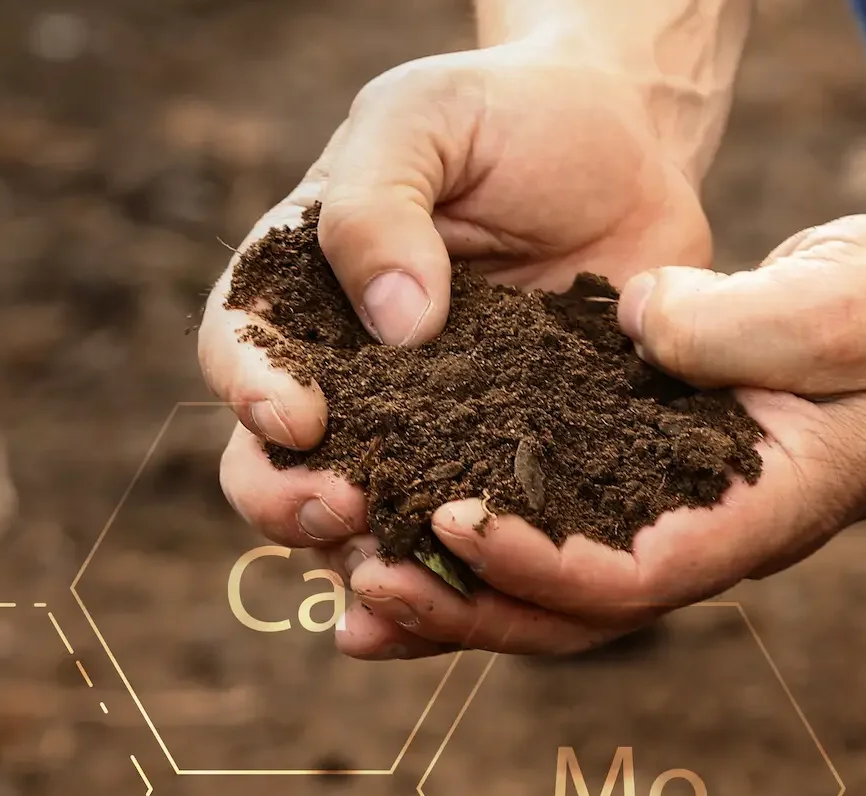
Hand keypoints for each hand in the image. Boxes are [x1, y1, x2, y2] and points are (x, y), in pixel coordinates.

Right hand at [199, 37, 722, 656]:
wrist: (627, 151)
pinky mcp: (495, 476)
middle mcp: (338, 382)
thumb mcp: (425, 118)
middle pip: (269, 468)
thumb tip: (394, 323)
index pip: (239, 351)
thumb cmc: (504, 119)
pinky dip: (463, 587)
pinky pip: (463, 548)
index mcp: (294, 294)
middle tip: (342, 507)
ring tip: (402, 581)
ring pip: (355, 531)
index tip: (297, 417)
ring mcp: (414, 440)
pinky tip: (478, 607)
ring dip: (366, 566)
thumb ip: (381, 204)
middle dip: (289, 503)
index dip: (252, 393)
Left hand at [344, 213, 865, 655]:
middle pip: (564, 615)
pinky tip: (383, 526)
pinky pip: (540, 527)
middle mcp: (697, 536)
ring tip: (341, 583)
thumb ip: (740, 325)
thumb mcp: (848, 304)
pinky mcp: (634, 473)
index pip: (629, 575)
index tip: (452, 519)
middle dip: (462, 608)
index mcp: (754, 518)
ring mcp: (664, 514)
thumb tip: (634, 326)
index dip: (536, 562)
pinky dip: (463, 538)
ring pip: (540, 590)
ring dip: (445, 592)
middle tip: (361, 587)